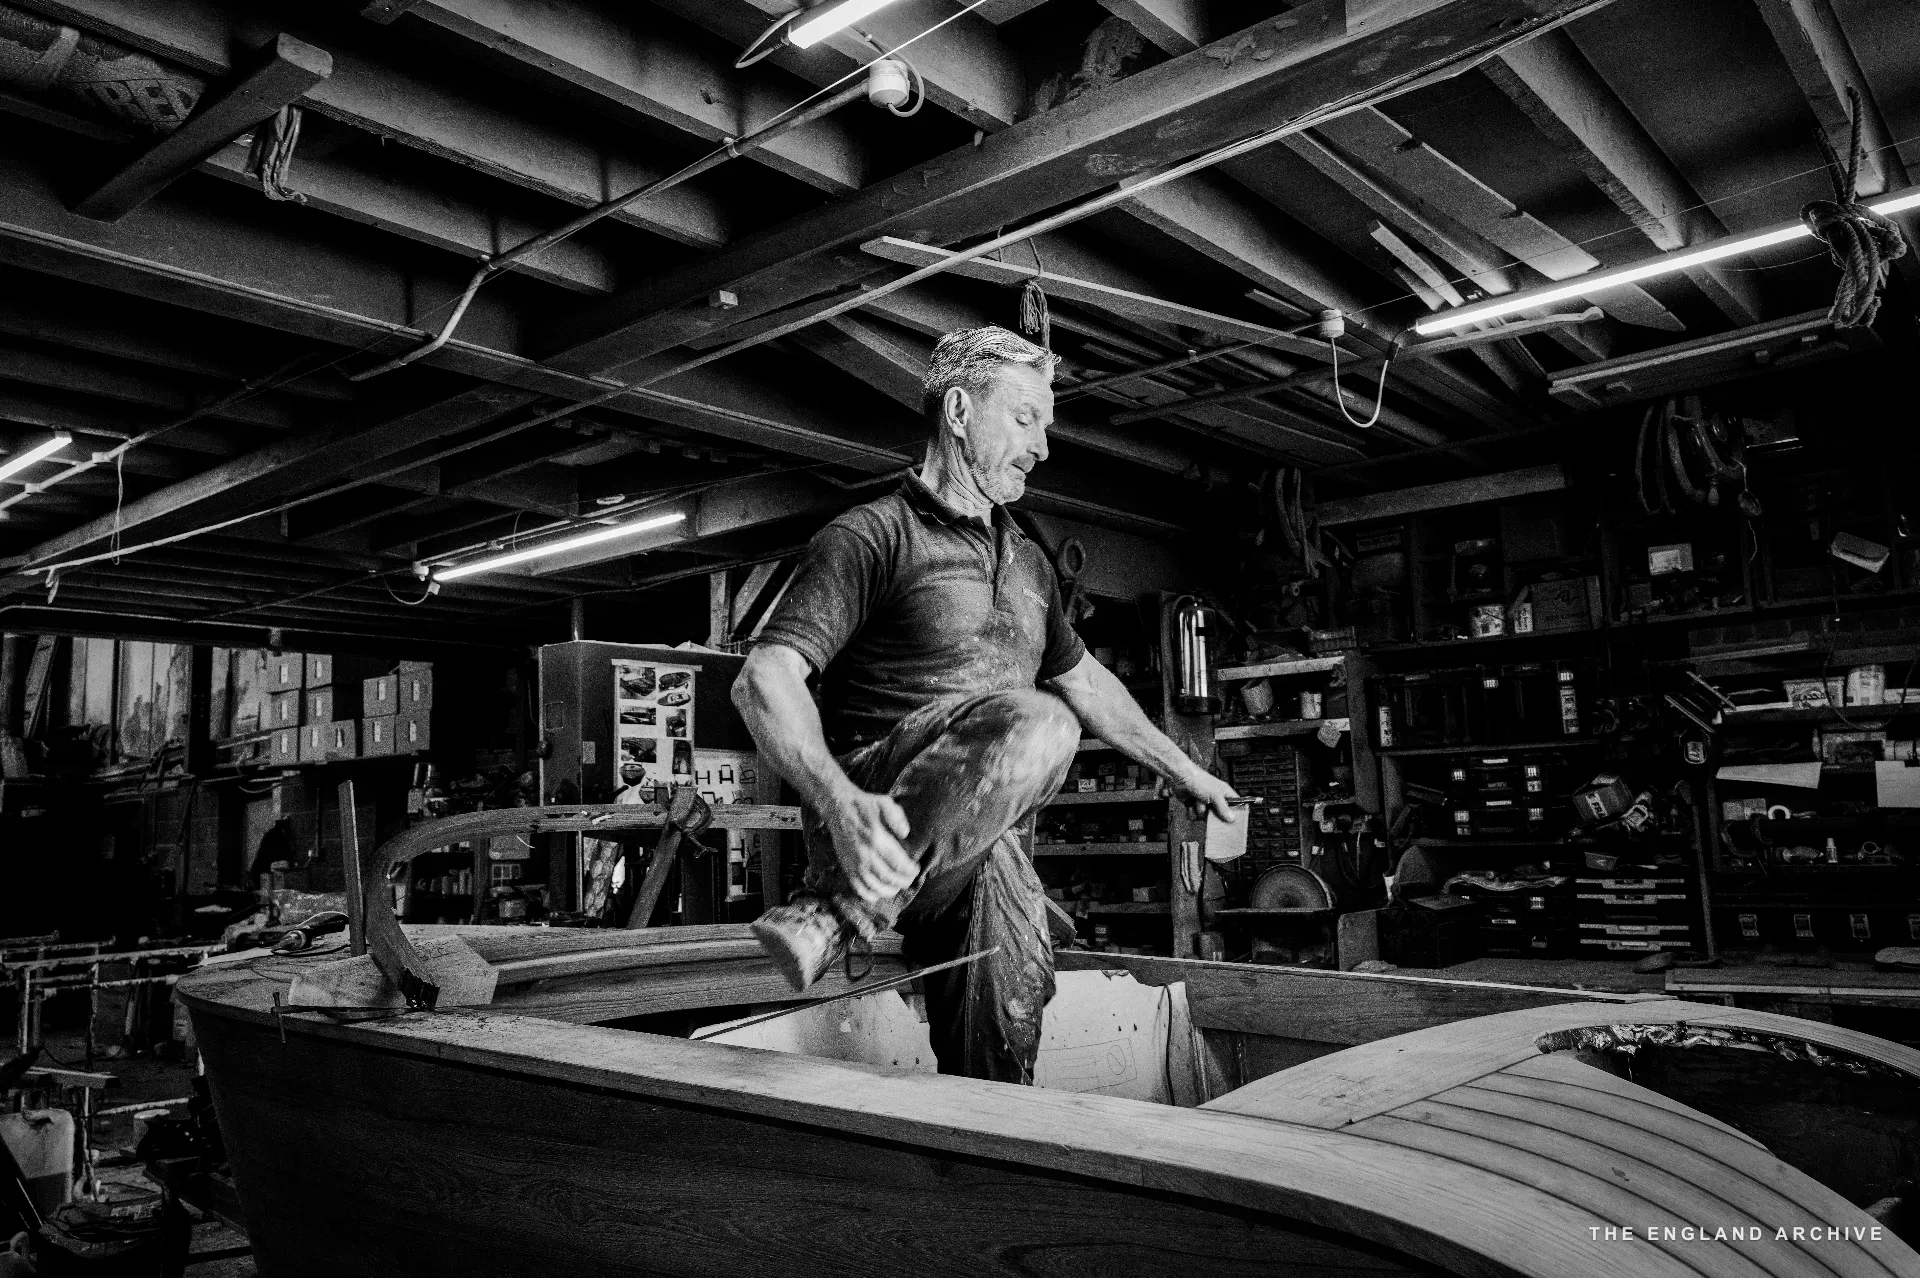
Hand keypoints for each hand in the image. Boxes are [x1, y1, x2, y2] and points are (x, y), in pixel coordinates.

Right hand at [824, 788, 917, 904]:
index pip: (898, 864)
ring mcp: (854, 863)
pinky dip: (870, 895)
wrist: (838, 807)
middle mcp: (865, 854)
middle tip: (909, 878)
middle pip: (889, 878)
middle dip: (903, 882)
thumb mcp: (884, 803)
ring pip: (874, 887)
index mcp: (877, 839)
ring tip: (897, 886)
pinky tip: (879, 892)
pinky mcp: (846, 867)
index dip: (910, 871)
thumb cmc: (865, 805)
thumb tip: (905, 833)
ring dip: (889, 890)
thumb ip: (897, 817)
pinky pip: (858, 889)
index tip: (916, 869)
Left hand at [1174, 769, 1239, 823]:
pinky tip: (1191, 804)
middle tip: (1211, 813)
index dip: (1236, 813)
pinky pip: (1195, 817)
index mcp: (1224, 793)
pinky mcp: (1194, 807)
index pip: (1235, 805)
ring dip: (1200, 810)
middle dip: (1213, 815)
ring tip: (1198, 801)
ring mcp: (1205, 804)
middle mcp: (1215, 799)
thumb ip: (1223, 807)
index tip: (1234, 822)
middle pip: (1219, 815)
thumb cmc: (1199, 780)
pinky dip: (1192, 811)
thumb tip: (1231, 818)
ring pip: (1205, 817)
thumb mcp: (1215, 794)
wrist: (1181, 778)